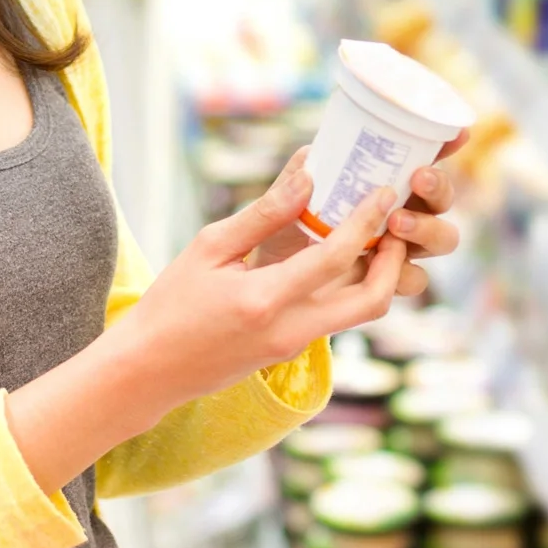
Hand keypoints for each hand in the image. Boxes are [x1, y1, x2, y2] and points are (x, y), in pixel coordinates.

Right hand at [107, 164, 407, 405]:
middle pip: (373, 300)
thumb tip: (308, 176)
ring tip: (378, 235)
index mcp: (266, 300)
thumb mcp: (210, 248)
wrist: (150, 370)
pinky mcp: (292, 351)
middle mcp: (291, 330)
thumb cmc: (172, 303)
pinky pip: (337, 316)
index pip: (336, 257)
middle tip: (397, 222)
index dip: (366, 220)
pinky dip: (351, 286)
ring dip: (380, 275)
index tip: (383, 190)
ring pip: (362, 313)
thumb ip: (264, 214)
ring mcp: (295, 347)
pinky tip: (341, 255)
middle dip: (396, 260)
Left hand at [247, 130, 468, 298]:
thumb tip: (310, 163)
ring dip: (427, 227)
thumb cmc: (278, 232)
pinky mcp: (390, 283)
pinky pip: (415, 279)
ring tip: (395, 223)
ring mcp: (400, 249)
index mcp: (381, 182)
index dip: (446, 144)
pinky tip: (382, 261)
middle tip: (416, 178)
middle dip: (439, 187)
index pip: (422, 158)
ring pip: (443, 238)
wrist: (264, 284)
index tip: (458, 133)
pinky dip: (404, 271)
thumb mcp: (278, 203)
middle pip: (442, 198)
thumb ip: (290, 183)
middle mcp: (400, 212)